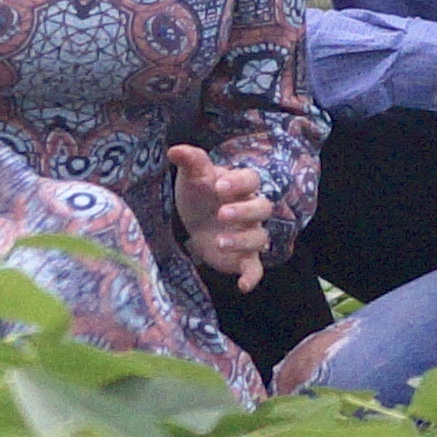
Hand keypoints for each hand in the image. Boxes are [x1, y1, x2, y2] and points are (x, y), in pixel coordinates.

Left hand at [170, 144, 274, 289]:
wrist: (197, 219)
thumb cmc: (199, 193)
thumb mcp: (192, 176)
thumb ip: (190, 161)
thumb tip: (173, 149)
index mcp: (241, 186)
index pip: (251, 180)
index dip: (238, 183)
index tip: (218, 186)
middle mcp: (251, 210)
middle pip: (263, 207)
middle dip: (244, 211)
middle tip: (221, 214)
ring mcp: (250, 234)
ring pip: (260, 237)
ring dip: (243, 240)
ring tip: (219, 242)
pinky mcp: (244, 257)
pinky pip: (256, 268)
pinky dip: (252, 277)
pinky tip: (243, 286)